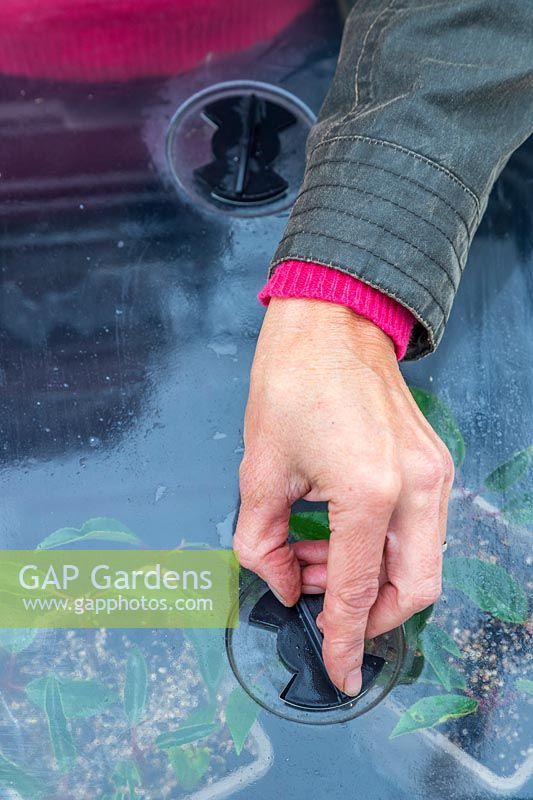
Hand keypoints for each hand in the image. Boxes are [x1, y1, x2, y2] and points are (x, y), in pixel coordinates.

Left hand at [234, 298, 452, 695]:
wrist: (331, 324)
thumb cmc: (292, 382)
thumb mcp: (258, 471)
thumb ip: (263, 545)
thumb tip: (284, 587)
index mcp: (370, 489)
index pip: (361, 589)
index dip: (346, 638)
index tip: (340, 672)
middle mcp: (417, 486)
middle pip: (415, 588)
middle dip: (371, 615)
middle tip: (321, 606)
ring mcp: (434, 473)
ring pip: (421, 562)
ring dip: (370, 577)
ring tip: (311, 558)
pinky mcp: (433, 463)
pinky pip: (419, 529)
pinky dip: (382, 547)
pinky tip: (335, 533)